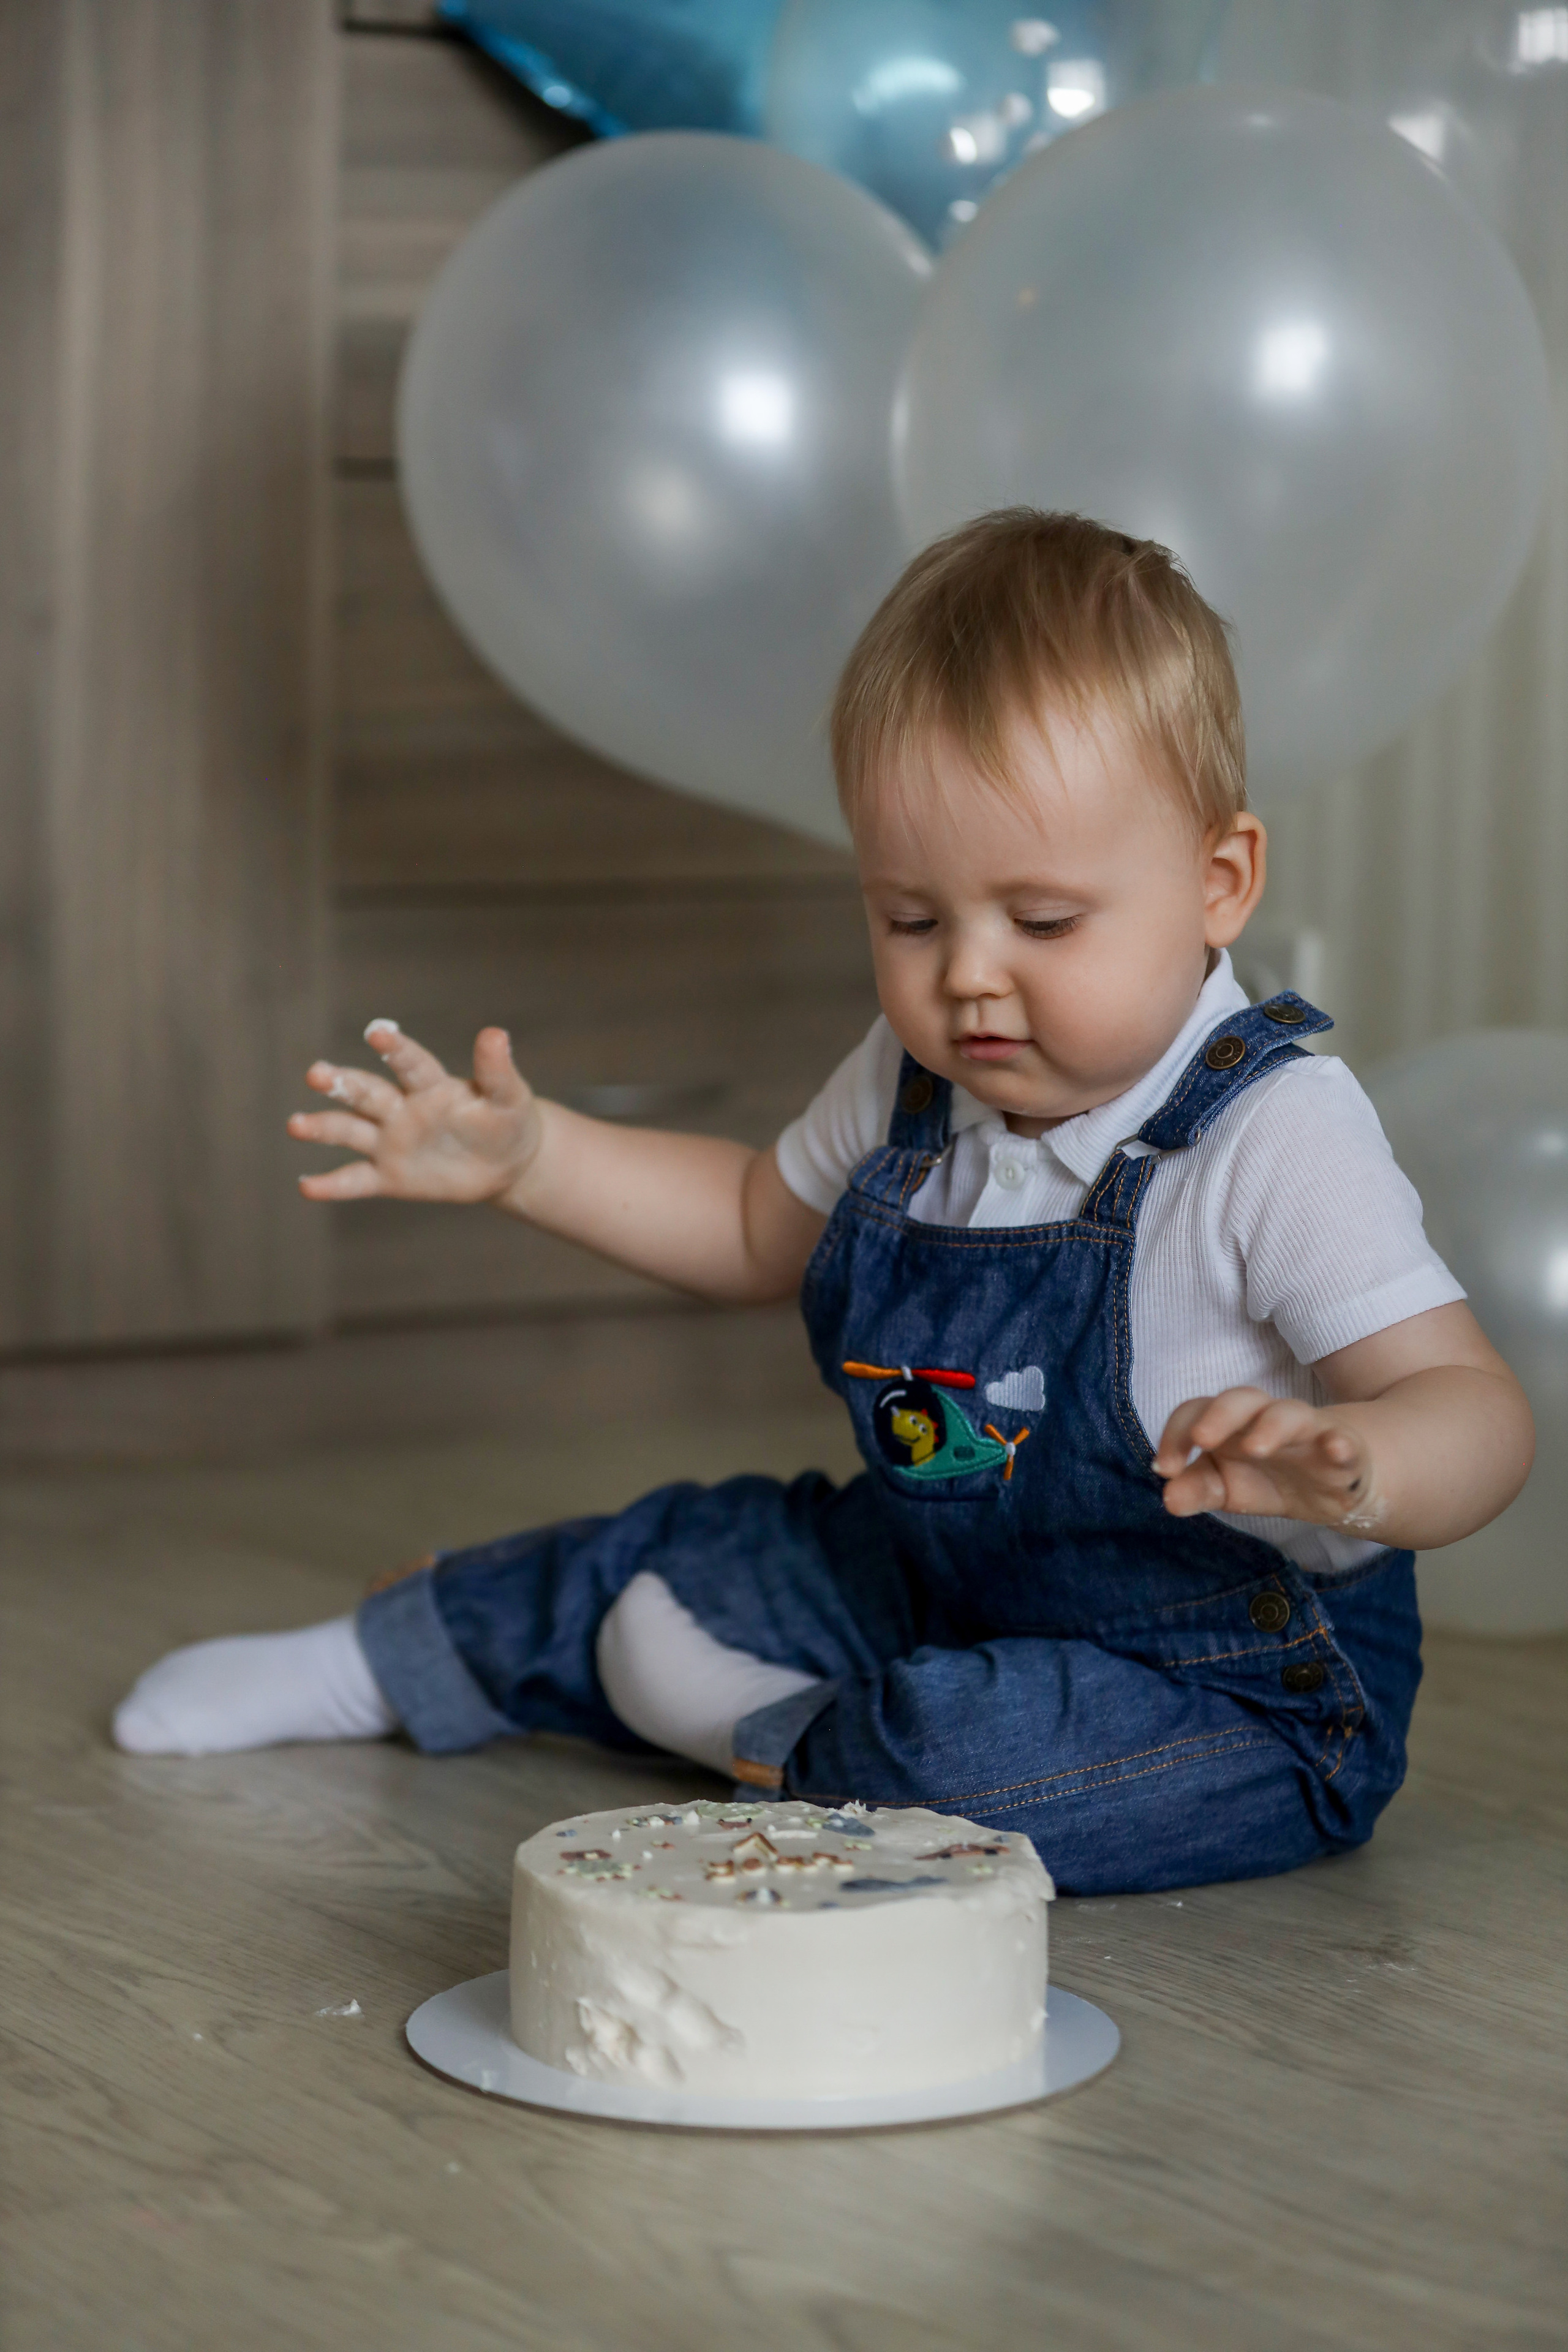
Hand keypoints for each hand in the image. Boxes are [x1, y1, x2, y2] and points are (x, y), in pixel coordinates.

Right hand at [289, 1022, 542, 1204]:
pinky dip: (332, 1185)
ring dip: (323, 1127)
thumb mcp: (509, 1097)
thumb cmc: (506, 1121)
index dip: (395, 1049)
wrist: (505, 1164)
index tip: (377, 1033)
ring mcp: (391, 1142)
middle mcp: (402, 1109)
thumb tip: (495, 1034)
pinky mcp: (389, 1177)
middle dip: (342, 1084)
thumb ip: (497, 1071)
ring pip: (350, 1131)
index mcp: (431, 1085)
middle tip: (315, 1073)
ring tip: (295, 1125)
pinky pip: (355, 1180)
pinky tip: (306, 1187)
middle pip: (366, 1093)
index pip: (410, 1063)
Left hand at [1154, 1387, 1385, 1533]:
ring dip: (1272, 1426)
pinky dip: (1339, 1443)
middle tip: (1202, 1439)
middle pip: (1242, 1400)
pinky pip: (1343, 1441)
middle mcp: (1265, 1418)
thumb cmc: (1269, 1479)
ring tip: (1255, 1447)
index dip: (1176, 1434)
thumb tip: (1167, 1499)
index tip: (1165, 1469)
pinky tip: (1335, 1448)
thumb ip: (1197, 1489)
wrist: (1332, 1488)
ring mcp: (1306, 1430)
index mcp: (1230, 1424)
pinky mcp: (1343, 1450)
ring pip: (1290, 1414)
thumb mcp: (1227, 1489)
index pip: (1197, 1411)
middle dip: (1220, 1415)